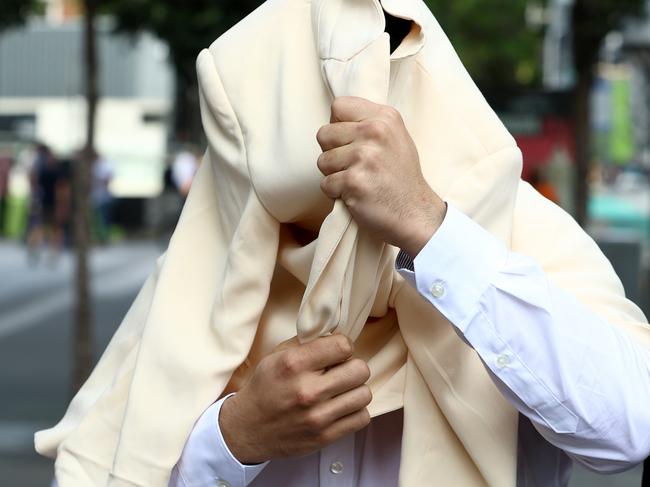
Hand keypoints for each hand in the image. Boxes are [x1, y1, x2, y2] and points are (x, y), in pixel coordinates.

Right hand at [219, 335, 371, 463]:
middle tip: (342, 371)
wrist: (247, 429)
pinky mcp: (324, 437)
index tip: (338, 352)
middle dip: (352, 367)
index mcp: (293, 364)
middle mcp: (307, 390)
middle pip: (360, 369)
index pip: (342, 346)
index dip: (344, 346)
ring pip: (364, 394)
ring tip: (342, 390)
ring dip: (355, 389)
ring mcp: (317, 416)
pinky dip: (355, 411)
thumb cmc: (264, 388)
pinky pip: (361, 418)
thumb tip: (335, 335)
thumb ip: (305, 344)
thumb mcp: (276, 356)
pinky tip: (342, 407)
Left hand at [316, 96, 445, 256]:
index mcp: (384, 117)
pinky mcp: (353, 181)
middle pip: (324, 134)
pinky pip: (326, 184)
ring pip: (322, 161)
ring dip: (334, 175)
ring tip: (357, 181)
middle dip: (332, 153)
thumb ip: (368, 123)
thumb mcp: (395, 137)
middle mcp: (374, 131)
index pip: (338, 106)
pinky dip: (336, 194)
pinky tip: (357, 194)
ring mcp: (364, 156)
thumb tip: (334, 118)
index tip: (350, 142)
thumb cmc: (401, 177)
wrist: (415, 213)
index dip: (337, 126)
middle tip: (353, 166)